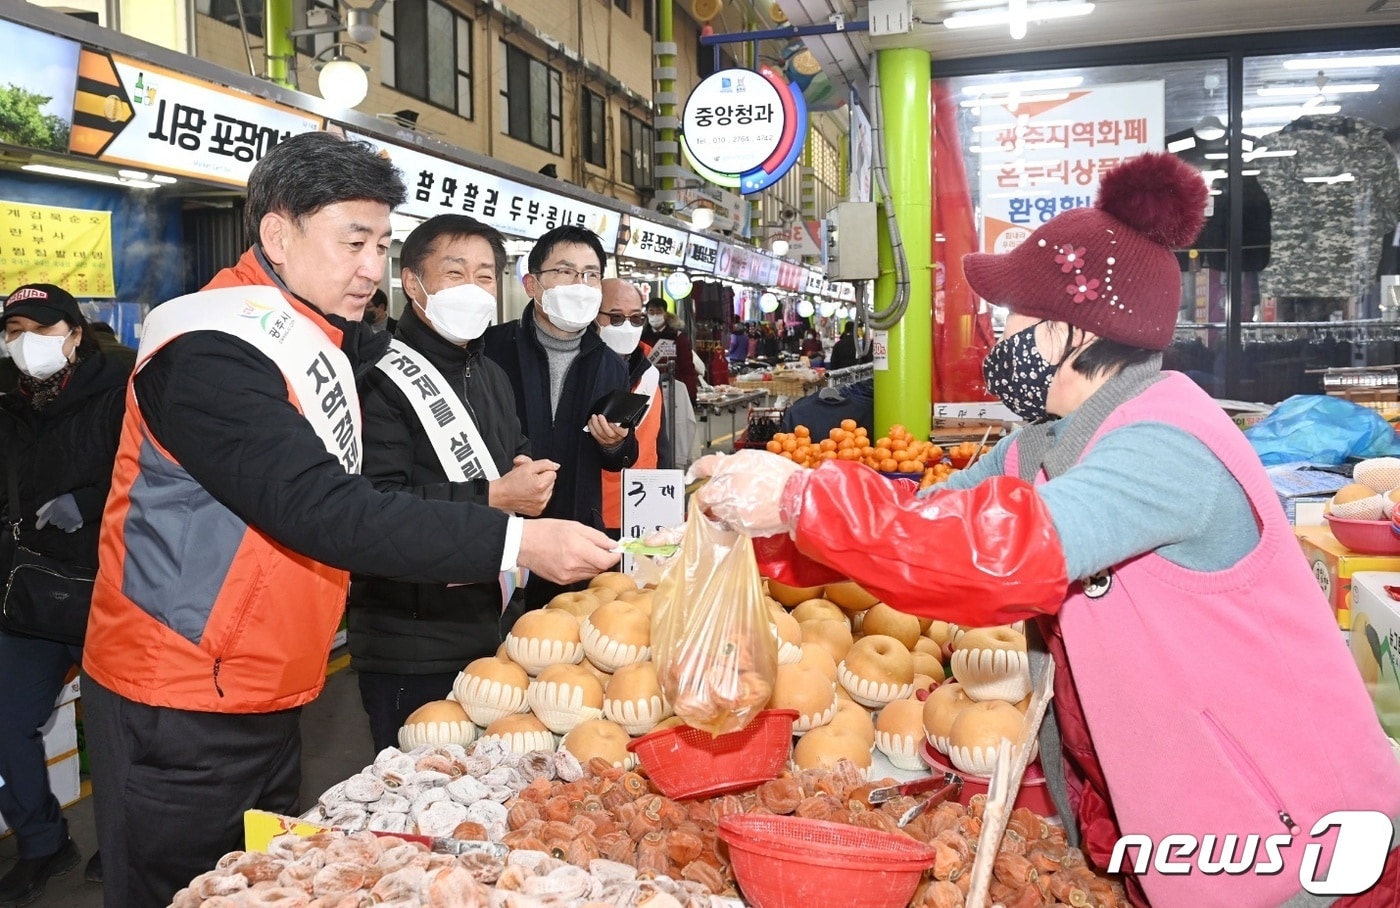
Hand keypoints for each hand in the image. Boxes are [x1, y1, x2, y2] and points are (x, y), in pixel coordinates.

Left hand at [35, 494, 82, 532]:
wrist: (86, 501)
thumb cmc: (70, 500)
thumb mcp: (57, 500)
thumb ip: (47, 506)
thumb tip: (38, 514)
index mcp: (56, 505)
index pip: (45, 516)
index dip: (40, 522)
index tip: (38, 527)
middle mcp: (61, 511)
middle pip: (53, 522)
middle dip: (57, 519)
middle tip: (64, 513)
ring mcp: (69, 517)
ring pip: (60, 526)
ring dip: (64, 523)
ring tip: (70, 516)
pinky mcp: (76, 522)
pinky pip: (68, 529)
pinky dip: (70, 527)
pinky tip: (73, 521)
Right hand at [488, 456, 557, 515]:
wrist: (499, 495)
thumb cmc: (510, 482)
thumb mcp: (526, 466)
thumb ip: (544, 463)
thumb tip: (556, 466)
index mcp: (540, 485)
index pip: (552, 472)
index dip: (541, 470)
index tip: (532, 473)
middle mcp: (542, 497)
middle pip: (551, 482)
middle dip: (542, 478)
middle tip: (529, 478)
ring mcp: (540, 505)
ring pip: (548, 491)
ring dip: (541, 487)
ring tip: (528, 487)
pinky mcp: (537, 511)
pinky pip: (543, 500)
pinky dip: (538, 496)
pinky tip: (528, 494)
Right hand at [516, 519, 620, 584]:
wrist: (523, 544)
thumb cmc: (546, 531)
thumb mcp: (575, 527)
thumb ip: (597, 537)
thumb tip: (613, 545)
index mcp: (578, 550)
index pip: (607, 561)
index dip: (615, 556)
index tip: (616, 551)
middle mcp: (574, 566)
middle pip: (600, 568)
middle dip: (603, 558)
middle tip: (599, 548)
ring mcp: (567, 576)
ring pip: (591, 573)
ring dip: (593, 564)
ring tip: (583, 551)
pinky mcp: (561, 581)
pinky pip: (580, 577)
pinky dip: (582, 569)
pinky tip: (573, 559)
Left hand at [588, 413, 629, 446]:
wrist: (618, 441)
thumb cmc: (621, 430)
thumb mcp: (625, 425)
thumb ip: (624, 420)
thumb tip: (623, 412)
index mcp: (623, 433)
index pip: (621, 431)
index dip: (615, 427)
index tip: (611, 421)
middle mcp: (616, 438)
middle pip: (609, 432)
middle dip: (603, 424)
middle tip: (600, 416)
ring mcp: (608, 441)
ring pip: (601, 434)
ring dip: (596, 425)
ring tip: (594, 417)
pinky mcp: (602, 442)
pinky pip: (596, 436)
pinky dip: (592, 428)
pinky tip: (590, 422)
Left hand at [688, 450, 803, 536]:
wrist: (797, 498)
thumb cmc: (781, 476)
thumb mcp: (756, 458)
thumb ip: (734, 462)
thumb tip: (723, 464)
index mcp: (728, 468)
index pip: (703, 466)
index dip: (695, 470)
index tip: (692, 475)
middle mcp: (725, 489)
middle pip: (705, 495)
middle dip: (709, 495)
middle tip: (722, 494)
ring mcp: (731, 509)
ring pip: (718, 510)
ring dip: (726, 507)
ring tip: (746, 502)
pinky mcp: (740, 525)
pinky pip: (732, 522)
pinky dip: (739, 518)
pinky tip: (754, 511)